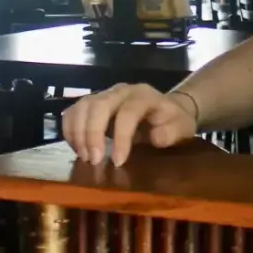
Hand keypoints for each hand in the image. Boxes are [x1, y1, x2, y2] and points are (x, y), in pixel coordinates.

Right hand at [62, 84, 198, 166]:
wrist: (166, 110)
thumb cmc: (173, 121)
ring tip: (84, 157)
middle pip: (99, 105)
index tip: (118, 162)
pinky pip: (73, 111)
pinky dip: (70, 129)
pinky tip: (76, 148)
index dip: (121, 137)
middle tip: (93, 161)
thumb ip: (172, 131)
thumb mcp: (182, 128)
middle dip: (92, 134)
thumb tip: (155, 137)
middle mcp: (121, 91)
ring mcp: (104, 95)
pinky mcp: (92, 103)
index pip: (128, 112)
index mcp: (143, 96)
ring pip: (82, 106)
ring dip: (78, 132)